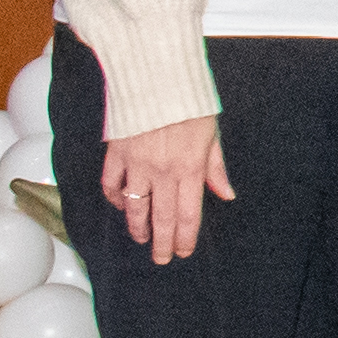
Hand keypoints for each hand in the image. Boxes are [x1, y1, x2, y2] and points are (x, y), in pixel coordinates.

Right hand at [100, 112, 233, 262]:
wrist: (157, 78)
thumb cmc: (190, 103)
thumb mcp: (212, 134)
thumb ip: (216, 168)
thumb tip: (226, 195)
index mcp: (190, 167)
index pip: (187, 213)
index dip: (184, 236)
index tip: (182, 252)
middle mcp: (162, 171)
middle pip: (161, 217)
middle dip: (161, 242)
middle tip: (160, 259)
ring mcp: (136, 164)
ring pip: (134, 206)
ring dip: (137, 226)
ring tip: (141, 239)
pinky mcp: (116, 154)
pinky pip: (111, 184)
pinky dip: (114, 199)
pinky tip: (120, 206)